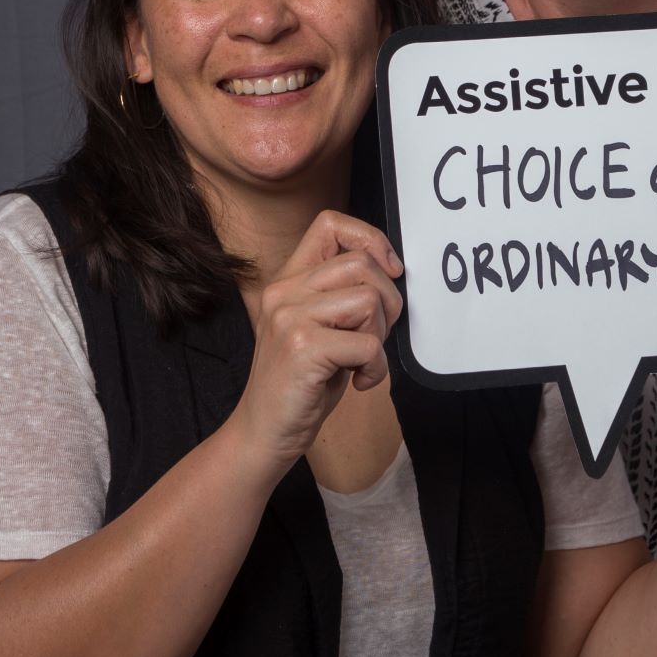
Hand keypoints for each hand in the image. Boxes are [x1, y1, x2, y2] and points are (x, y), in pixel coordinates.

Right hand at [228, 211, 402, 477]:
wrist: (264, 433)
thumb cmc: (301, 384)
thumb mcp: (319, 327)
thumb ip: (342, 295)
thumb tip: (393, 272)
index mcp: (288, 280)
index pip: (330, 223)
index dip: (370, 239)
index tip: (389, 271)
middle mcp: (284, 291)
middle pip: (361, 263)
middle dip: (388, 300)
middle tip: (375, 336)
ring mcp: (290, 318)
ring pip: (368, 299)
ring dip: (380, 335)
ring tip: (362, 360)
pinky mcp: (303, 348)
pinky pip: (368, 343)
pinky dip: (376, 368)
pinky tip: (359, 382)